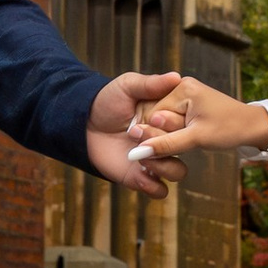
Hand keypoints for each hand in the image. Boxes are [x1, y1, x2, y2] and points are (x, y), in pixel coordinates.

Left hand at [89, 73, 184, 198]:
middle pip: (183, 149)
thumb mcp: (127, 86)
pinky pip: (159, 190)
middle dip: (164, 144)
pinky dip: (154, 186)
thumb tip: (176, 77)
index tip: (154, 117)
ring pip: (177, 172)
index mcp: (167, 119)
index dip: (174, 124)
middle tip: (136, 134)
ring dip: (163, 166)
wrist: (82, 123)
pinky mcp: (139, 177)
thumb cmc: (106, 101)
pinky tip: (139, 174)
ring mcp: (153, 160)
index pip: (186, 125)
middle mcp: (164, 140)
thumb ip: (151, 83)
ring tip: (139, 156)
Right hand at [134, 75, 267, 161]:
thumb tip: (139, 151)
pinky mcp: (188, 104)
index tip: (176, 143)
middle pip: (157, 118)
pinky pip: (173, 121)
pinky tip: (191, 136)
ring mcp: (185, 95)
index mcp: (182, 89)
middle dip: (168, 135)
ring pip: (164, 122)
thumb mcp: (196, 139)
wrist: (253, 126)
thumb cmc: (229, 129)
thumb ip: (166, 144)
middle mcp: (181, 87)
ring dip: (174, 136)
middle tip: (191, 138)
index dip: (159, 136)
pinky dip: (178, 133)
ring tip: (195, 137)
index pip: (153, 116)